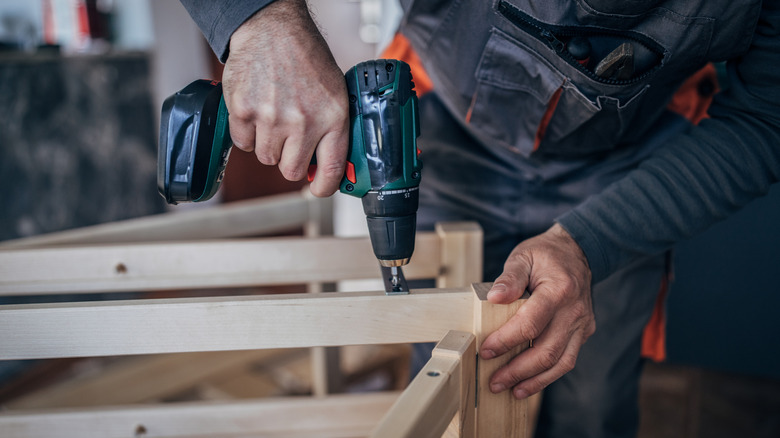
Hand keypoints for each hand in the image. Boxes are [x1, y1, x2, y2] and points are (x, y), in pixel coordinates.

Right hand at [222, 0, 348, 196]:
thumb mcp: (335, 93)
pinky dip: (247, 132)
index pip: (330, 171)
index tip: (318, 188)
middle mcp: (303, 122)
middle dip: (289, 160)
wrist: (272, 28)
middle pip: (291, 170)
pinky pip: (243, 143)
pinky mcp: (243, 112)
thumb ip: (332, 129)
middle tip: (289, 141)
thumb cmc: (305, 57)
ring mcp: (271, 119)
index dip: (323, 187)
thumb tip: (328, 166)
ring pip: (266, 158)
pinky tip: (257, 108)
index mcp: (332, 118)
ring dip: (268, 143)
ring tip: (273, 115)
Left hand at [480, 223, 594, 398]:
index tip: (486, 351)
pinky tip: (529, 383)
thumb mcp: (524, 256)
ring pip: (561, 362)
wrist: (578, 252)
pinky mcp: (583, 332)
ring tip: (512, 391)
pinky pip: (567, 359)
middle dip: (518, 371)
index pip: (531, 323)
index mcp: (559, 290)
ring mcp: (582, 324)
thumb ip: (509, 277)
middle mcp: (575, 311)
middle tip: (494, 382)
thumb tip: (494, 298)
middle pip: (547, 350)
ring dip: (535, 380)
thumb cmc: (546, 255)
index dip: (506, 340)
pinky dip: (548, 375)